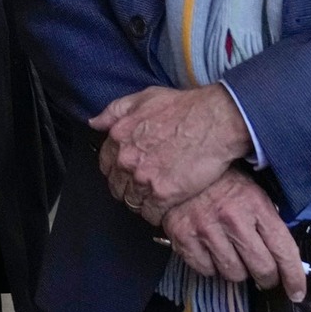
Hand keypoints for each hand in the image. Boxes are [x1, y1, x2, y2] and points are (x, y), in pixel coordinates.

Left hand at [96, 84, 252, 223]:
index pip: (106, 165)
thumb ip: (115, 111)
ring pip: (132, 202)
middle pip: (117, 186)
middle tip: (146, 187)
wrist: (216, 121)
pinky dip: (157, 214)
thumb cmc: (185, 107)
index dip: (118, 170)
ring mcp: (143, 178)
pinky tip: (166, 207)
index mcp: (119, 137)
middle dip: (129, 188)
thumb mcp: (145, 98)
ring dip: (142, 202)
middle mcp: (126, 159)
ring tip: (157, 198)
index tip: (129, 173)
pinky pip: (151, 214)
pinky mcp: (163, 194)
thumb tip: (95, 122)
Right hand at [162, 169, 306, 301]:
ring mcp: (207, 230)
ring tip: (233, 255)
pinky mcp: (184, 239)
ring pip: (234, 274)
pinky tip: (211, 251)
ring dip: (237, 270)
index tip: (297, 292)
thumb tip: (285, 256)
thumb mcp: (252, 191)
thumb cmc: (221, 181)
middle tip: (264, 275)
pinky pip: (206, 271)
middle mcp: (233, 219)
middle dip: (267, 277)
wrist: (176, 166)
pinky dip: (211, 267)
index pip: (283, 250)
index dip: (294, 277)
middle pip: (261, 268)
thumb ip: (268, 220)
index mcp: (255, 205)